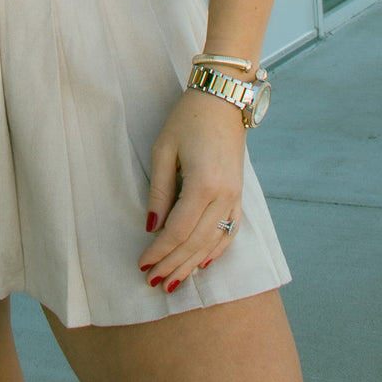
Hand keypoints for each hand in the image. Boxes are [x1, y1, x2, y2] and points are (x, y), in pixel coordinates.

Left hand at [138, 88, 246, 291]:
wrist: (223, 98)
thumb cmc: (187, 119)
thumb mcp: (164, 150)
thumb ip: (159, 192)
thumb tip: (152, 228)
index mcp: (204, 183)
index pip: (179, 230)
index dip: (160, 251)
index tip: (142, 264)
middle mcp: (225, 195)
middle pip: (197, 242)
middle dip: (174, 265)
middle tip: (153, 283)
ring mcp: (236, 196)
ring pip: (214, 242)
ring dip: (193, 264)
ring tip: (174, 283)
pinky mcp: (239, 194)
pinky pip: (230, 231)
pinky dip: (216, 251)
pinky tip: (204, 264)